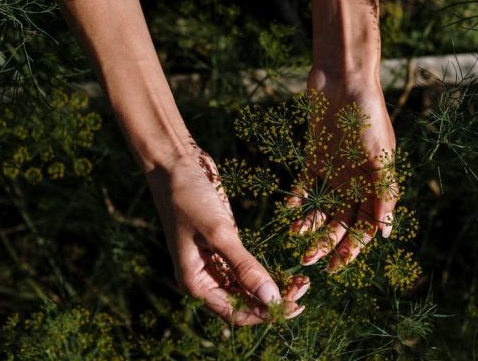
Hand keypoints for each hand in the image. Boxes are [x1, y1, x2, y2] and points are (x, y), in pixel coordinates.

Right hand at [147, 147, 307, 324]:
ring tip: (301, 281)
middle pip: (242, 302)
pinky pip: (245, 268)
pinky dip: (264, 272)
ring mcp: (212, 262)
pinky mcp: (222, 246)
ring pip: (246, 287)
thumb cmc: (188, 198)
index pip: (235, 312)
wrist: (174, 164)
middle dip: (272, 300)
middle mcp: (203, 278)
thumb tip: (271, 299)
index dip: (265, 313)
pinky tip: (285, 271)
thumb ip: (245, 267)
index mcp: (195, 283)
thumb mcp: (219, 233)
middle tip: (303, 288)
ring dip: (271, 287)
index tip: (294, 306)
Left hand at [288, 69, 397, 271]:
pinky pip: (304, 186)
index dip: (354, 248)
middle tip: (309, 260)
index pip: (366, 226)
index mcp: (376, 184)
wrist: (344, 79)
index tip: (338, 266)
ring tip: (296, 238)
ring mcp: (335, 171)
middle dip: (328, 243)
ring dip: (311, 226)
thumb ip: (383, 193)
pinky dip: (297, 200)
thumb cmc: (368, 115)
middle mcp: (356, 182)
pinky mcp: (315, 158)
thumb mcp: (379, 155)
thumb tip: (385, 233)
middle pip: (343, 222)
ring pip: (322, 208)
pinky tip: (288, 213)